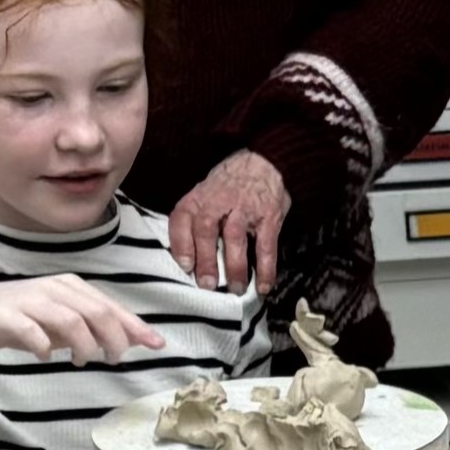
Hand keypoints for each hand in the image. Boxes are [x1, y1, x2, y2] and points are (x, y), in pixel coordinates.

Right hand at [0, 276, 165, 364]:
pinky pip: (31, 331)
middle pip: (97, 312)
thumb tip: (130, 340)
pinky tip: (44, 358)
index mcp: (70, 288)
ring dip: (83, 345)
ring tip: (81, 361)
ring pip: (70, 320)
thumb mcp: (60, 325)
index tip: (157, 345)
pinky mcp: (5, 315)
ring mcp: (29, 300)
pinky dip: (43, 346)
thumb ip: (91, 330)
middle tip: (113, 360)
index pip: (111, 307)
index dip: (136, 326)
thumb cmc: (18, 321)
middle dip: (113, 339)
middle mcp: (53, 289)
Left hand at [170, 148, 290, 292]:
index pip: (182, 219)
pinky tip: (264, 286)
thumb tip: (186, 258)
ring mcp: (245, 208)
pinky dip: (266, 267)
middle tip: (207, 285)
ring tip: (236, 289)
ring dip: (234, 267)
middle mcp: (219, 201)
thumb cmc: (229, 184)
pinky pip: (266, 245)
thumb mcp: (205, 193)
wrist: (264, 160)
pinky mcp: (269, 216)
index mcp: (199, 197)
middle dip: (206, 260)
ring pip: (235, 238)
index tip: (185, 266)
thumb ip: (196, 218)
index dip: (181, 243)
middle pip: (206, 230)